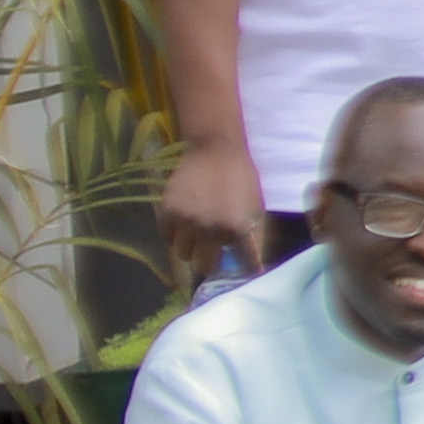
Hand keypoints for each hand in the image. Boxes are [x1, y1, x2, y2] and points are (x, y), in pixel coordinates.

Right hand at [157, 140, 264, 287]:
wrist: (215, 151)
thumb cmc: (241, 178)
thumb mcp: (256, 207)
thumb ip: (251, 234)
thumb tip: (247, 259)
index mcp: (236, 230)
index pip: (243, 263)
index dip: (247, 268)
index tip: (247, 271)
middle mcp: (209, 231)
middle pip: (203, 266)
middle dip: (209, 263)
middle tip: (212, 256)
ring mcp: (186, 222)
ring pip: (182, 254)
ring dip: (190, 249)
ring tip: (197, 237)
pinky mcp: (167, 212)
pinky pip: (167, 237)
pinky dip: (174, 235)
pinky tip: (184, 225)